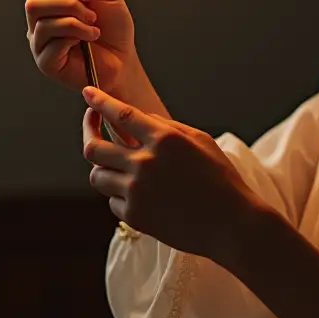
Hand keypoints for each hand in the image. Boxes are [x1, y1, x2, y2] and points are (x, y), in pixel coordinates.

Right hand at [25, 0, 134, 94]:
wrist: (123, 60)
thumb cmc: (114, 27)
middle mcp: (42, 12)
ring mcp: (39, 35)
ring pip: (37, 8)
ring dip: (72, 11)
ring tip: (93, 21)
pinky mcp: (43, 58)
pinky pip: (48, 36)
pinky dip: (75, 33)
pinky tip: (89, 38)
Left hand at [82, 87, 264, 265]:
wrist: (230, 224)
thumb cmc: (221, 179)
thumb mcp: (202, 141)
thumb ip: (169, 126)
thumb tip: (143, 118)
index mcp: (165, 139)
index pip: (121, 114)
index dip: (100, 102)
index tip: (88, 93)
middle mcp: (145, 163)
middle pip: (94, 147)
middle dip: (88, 132)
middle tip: (91, 125)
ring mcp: (136, 191)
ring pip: (97, 176)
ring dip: (104, 168)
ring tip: (120, 166)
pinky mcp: (134, 216)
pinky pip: (113, 200)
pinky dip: (121, 194)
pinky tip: (143, 194)